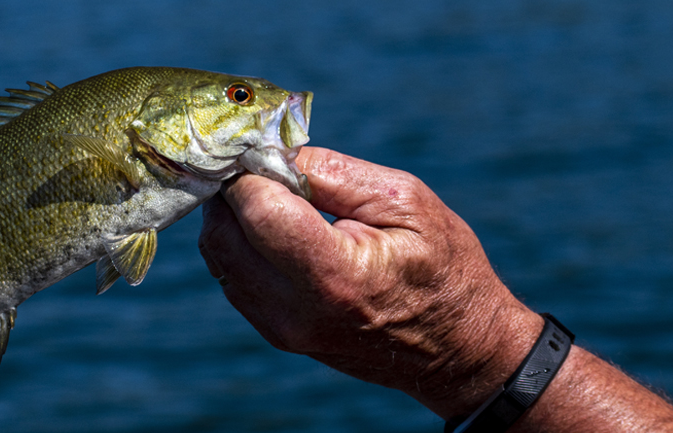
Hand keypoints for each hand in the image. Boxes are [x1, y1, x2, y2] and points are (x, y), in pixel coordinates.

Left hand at [199, 147, 541, 417]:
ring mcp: (279, 327)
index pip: (256, 208)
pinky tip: (279, 227)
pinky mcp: (273, 332)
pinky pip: (231, 274)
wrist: (456, 348)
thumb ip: (332, 173)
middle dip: (235, 187)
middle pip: (221, 231)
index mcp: (335, 275)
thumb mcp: (404, 201)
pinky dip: (241, 241)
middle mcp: (295, 309)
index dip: (253, 168)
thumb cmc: (443, 267)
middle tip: (269, 165)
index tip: (269, 146)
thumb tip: (271, 152)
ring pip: (217, 253)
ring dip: (235, 215)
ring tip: (280, 196)